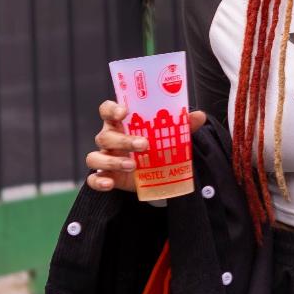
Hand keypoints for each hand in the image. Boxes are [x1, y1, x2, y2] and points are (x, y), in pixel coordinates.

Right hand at [86, 100, 206, 192]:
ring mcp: (106, 157)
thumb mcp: (169, 134)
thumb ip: (182, 125)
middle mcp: (110, 138)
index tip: (124, 111)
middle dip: (123, 140)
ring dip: (112, 161)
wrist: (156, 171)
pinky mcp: (107, 175)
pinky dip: (99, 181)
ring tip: (133, 165)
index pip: (107, 110)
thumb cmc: (157, 144)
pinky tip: (110, 183)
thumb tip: (200, 116)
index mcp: (121, 123)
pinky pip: (93, 178)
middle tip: (144, 144)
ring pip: (95, 157)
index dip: (111, 109)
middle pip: (105, 135)